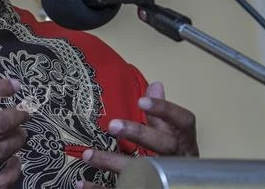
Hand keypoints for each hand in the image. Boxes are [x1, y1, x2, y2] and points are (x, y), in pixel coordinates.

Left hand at [77, 82, 198, 188]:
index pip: (184, 121)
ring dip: (111, 162)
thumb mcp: (172, 136)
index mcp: (184, 142)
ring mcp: (164, 179)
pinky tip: (80, 183)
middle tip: (112, 125)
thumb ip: (160, 115)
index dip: (165, 110)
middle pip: (164, 145)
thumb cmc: (173, 158)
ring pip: (141, 171)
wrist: (181, 187)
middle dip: (139, 134)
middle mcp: (179, 160)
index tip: (141, 101)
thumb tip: (155, 85)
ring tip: (88, 154)